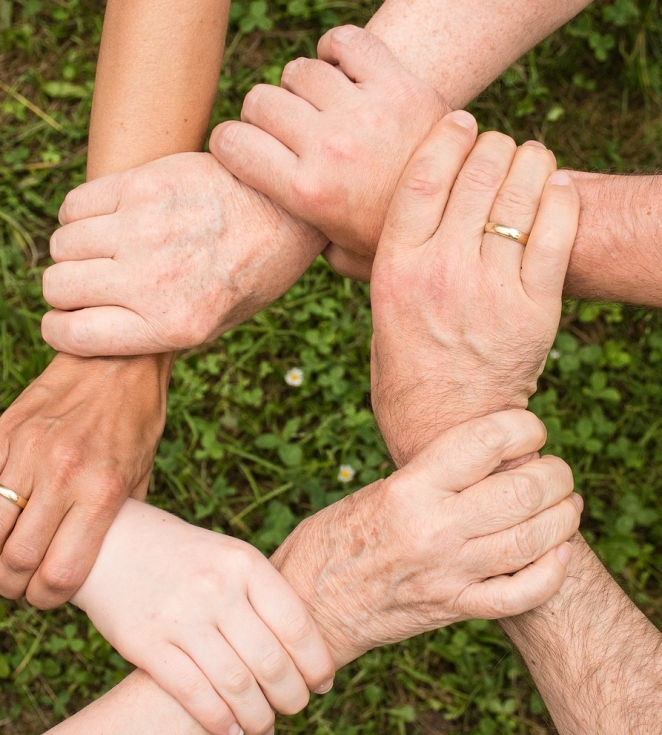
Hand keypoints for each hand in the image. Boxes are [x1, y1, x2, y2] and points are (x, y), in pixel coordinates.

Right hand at [0, 353, 170, 607]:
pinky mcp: (4, 434)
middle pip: (17, 559)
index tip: (45, 598)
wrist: (118, 360)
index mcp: (102, 492)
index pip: (61, 572)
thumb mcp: (142, 475)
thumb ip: (119, 520)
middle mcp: (63, 475)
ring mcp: (28, 452)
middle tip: (13, 588)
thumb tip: (100, 562)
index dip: (46, 599)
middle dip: (10, 588)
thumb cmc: (136, 422)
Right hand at [41, 152, 326, 355]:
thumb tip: (96, 330)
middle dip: (65, 291)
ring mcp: (144, 229)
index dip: (60, 330)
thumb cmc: (252, 273)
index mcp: (172, 325)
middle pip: (58, 286)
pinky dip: (79, 215)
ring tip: (102, 250)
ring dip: (73, 251)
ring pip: (62, 244)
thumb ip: (156, 332)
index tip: (67, 321)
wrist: (287, 210)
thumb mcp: (216, 324)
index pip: (72, 335)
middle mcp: (152, 280)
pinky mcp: (143, 185)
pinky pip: (75, 204)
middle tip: (90, 284)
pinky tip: (106, 220)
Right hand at [72, 502, 334, 734]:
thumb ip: (261, 593)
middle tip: (296, 708)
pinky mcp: (146, 643)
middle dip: (292, 696)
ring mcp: (180, 616)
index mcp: (244, 563)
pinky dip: (219, 720)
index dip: (316, 662)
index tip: (322, 683)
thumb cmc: (183, 554)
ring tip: (265, 728)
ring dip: (259, 717)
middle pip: (271, 661)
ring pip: (236, 684)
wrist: (112, 541)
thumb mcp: (228, 555)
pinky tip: (231, 730)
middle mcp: (216, 588)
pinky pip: (193, 693)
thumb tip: (304, 646)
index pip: (296, 624)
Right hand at [210, 25, 447, 278]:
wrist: (463, 213)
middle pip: (260, 101)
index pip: (232, 143)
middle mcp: (329, 147)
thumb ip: (304, 241)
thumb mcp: (342, 256)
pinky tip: (340, 70)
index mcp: (307, 193)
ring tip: (317, 106)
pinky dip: (336, 49)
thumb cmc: (393, 238)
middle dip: (261, 115)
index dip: (228, 142)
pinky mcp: (398, 84)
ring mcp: (364, 112)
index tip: (240, 148)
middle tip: (283, 130)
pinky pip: (346, 42)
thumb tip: (278, 232)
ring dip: (300, 86)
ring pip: (299, 71)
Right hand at [271, 410, 579, 666]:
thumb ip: (427, 478)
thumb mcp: (373, 492)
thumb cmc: (331, 541)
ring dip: (563, 517)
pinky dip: (552, 573)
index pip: (484, 442)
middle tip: (555, 470)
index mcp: (408, 489)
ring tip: (566, 504)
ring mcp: (447, 573)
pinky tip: (559, 553)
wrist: (308, 607)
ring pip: (533, 540)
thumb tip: (483, 460)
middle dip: (554, 474)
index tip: (530, 429)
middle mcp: (433, 528)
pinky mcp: (453, 608)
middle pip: (522, 490)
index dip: (522, 427)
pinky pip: (520, 595)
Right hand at [369, 112, 579, 464]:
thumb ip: (380, 263)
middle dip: (492, 145)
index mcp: (395, 269)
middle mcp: (441, 272)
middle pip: (477, 174)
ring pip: (520, 193)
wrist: (446, 428)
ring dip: (529, 162)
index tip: (460, 120)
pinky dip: (560, 197)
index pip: (424, 176)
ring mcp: (491, 289)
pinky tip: (555, 187)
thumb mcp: (378, 312)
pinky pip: (556, 231)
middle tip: (497, 145)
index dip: (447, 136)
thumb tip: (360, 225)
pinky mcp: (535, 308)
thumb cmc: (405, 370)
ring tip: (529, 160)